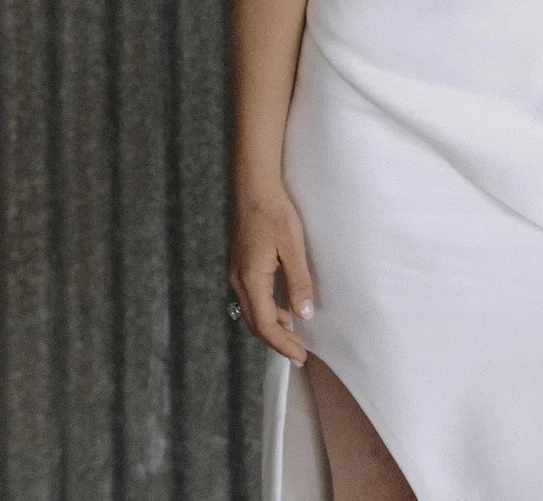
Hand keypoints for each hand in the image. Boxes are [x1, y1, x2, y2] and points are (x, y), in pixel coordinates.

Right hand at [228, 174, 317, 362]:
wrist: (254, 187)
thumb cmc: (274, 212)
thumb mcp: (293, 247)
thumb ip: (298, 282)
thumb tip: (304, 315)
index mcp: (251, 279)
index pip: (266, 324)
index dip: (283, 344)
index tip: (299, 356)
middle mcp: (239, 280)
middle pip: (256, 324)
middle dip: (277, 342)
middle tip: (298, 354)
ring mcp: (238, 273)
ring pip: (253, 312)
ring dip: (272, 328)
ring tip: (294, 336)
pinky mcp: (241, 266)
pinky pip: (253, 298)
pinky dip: (268, 311)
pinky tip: (284, 310)